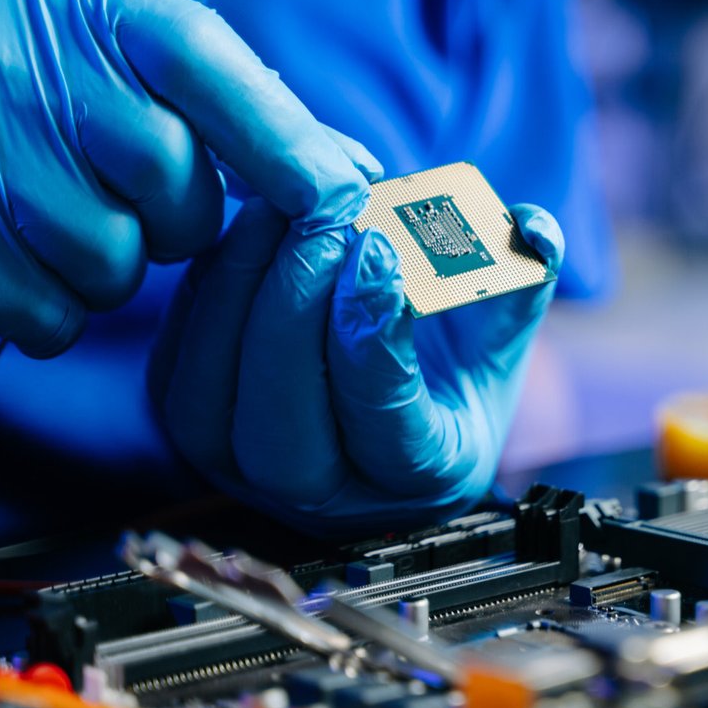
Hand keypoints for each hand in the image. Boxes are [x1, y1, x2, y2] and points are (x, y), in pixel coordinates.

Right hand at [0, 0, 378, 371]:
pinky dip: (50, 312)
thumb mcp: (111, 92)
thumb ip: (230, 119)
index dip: (277, 128)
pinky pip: (53, 309)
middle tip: (132, 211)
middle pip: (165, 162)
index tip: (340, 190)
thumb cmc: (22, 148)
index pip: (195, 48)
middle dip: (176, 217)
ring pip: (112, 251)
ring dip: (105, 272)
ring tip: (48, 235)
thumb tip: (356, 173)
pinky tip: (4, 271)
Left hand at [148, 199, 562, 531]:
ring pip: (209, 409)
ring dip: (236, 297)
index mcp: (422, 478)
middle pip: (282, 436)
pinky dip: (202, 295)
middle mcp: (328, 498)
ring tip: (277, 209)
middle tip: (324, 221)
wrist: (399, 384)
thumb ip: (527, 271)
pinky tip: (242, 228)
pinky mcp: (197, 429)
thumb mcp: (507, 321)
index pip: (385, 430)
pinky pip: (176, 372)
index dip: (374, 344)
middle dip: (294, 318)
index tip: (381, 255)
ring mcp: (249, 473)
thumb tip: (532, 226)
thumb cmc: (454, 357)